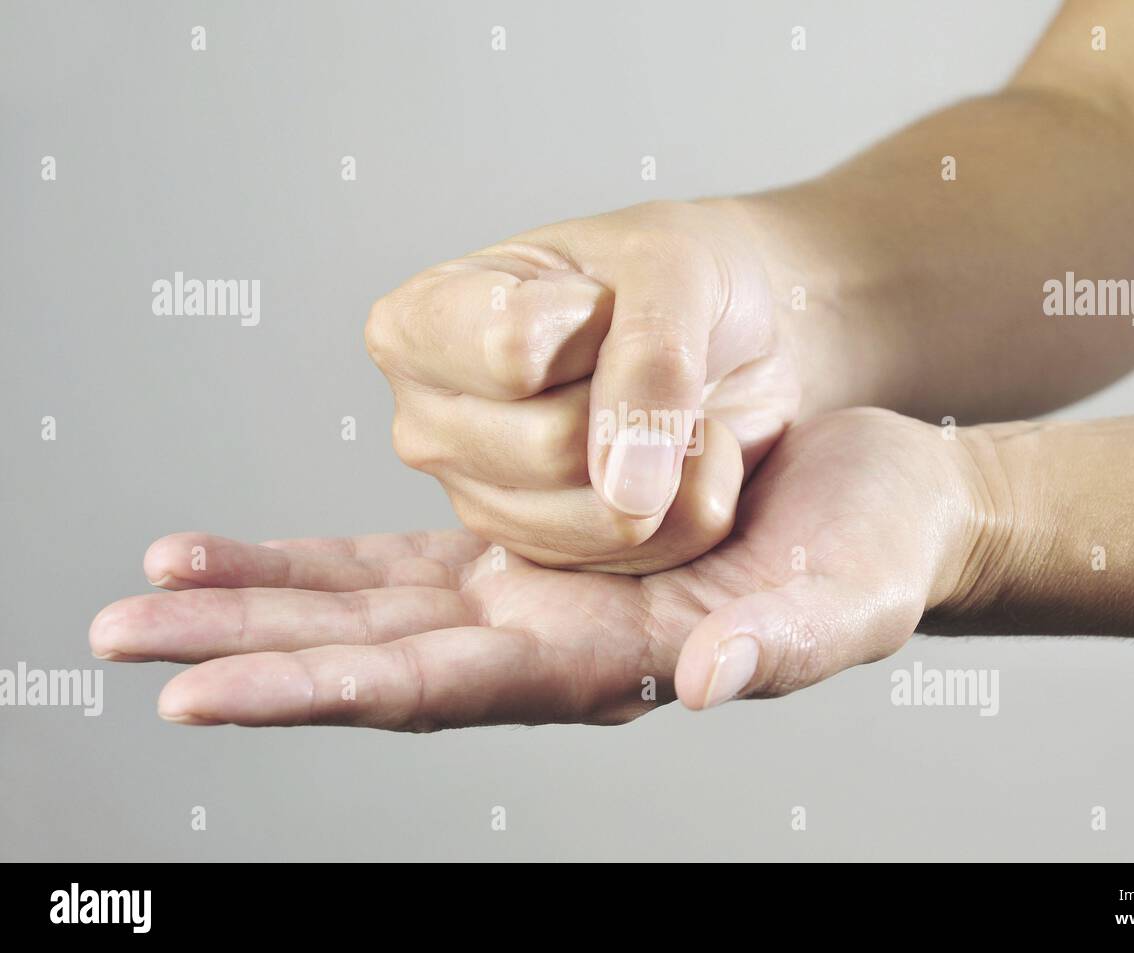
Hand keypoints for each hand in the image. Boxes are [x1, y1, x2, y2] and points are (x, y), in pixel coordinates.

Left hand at [89, 409, 1000, 727]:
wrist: (882, 495)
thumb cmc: (875, 552)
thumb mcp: (846, 601)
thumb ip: (780, 646)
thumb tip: (709, 678)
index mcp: (608, 665)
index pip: (438, 690)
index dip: (319, 691)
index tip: (201, 696)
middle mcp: (547, 642)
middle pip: (370, 657)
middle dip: (246, 654)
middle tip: (120, 645)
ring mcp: (530, 595)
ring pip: (368, 606)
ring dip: (258, 605)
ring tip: (151, 593)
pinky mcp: (530, 544)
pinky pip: (402, 556)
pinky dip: (318, 558)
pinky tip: (247, 556)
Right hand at [364, 199, 800, 572]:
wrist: (743, 325)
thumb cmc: (680, 274)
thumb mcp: (671, 265)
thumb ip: (649, 358)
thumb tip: (628, 491)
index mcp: (417, 326)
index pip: (509, 353)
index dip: (591, 319)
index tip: (600, 294)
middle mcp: (430, 425)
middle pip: (554, 447)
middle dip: (634, 400)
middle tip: (643, 356)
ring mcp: (486, 503)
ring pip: (607, 514)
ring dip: (675, 454)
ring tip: (665, 404)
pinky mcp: (554, 558)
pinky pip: (657, 550)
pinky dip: (697, 497)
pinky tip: (674, 454)